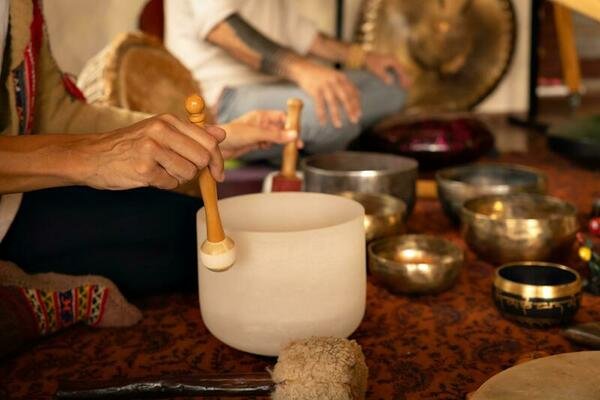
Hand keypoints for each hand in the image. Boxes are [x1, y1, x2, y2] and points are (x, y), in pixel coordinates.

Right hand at [75, 114, 224, 189]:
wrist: (92, 156)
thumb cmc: (130, 145)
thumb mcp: (160, 130)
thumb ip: (192, 132)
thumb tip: (221, 134)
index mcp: (168, 120)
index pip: (208, 141)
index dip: (218, 160)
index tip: (219, 173)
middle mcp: (161, 131)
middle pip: (201, 158)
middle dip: (196, 170)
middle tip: (180, 169)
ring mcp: (151, 150)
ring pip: (188, 173)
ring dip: (178, 177)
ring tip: (160, 169)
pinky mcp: (144, 169)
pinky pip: (170, 184)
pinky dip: (164, 183)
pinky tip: (149, 175)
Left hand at [220, 110, 300, 158]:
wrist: (216, 146)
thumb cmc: (232, 134)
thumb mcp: (257, 134)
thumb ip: (276, 135)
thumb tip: (294, 135)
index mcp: (261, 116)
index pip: (281, 116)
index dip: (290, 123)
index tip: (298, 132)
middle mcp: (260, 123)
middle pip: (280, 128)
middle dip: (288, 135)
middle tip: (297, 145)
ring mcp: (257, 133)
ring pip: (274, 137)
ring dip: (280, 142)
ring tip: (286, 148)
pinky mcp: (253, 142)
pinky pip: (267, 143)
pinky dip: (270, 146)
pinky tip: (266, 147)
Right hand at [292, 61, 360, 127]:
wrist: (303, 68)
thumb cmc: (322, 75)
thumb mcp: (335, 76)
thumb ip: (345, 85)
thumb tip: (358, 96)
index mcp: (341, 77)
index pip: (352, 91)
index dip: (356, 104)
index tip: (359, 115)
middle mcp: (334, 80)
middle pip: (345, 96)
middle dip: (350, 109)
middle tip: (354, 121)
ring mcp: (324, 84)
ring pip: (332, 101)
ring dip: (336, 114)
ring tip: (338, 125)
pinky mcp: (314, 89)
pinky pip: (319, 104)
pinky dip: (321, 114)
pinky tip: (323, 123)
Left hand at [365, 52, 409, 86]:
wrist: (361, 56)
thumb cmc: (369, 63)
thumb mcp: (376, 70)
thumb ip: (384, 76)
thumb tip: (390, 83)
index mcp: (392, 60)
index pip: (401, 71)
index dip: (404, 79)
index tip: (406, 86)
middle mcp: (392, 59)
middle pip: (401, 70)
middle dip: (405, 78)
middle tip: (408, 87)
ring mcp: (389, 60)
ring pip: (398, 70)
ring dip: (401, 77)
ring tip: (405, 85)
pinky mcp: (385, 62)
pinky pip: (393, 70)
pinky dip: (396, 75)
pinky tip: (396, 80)